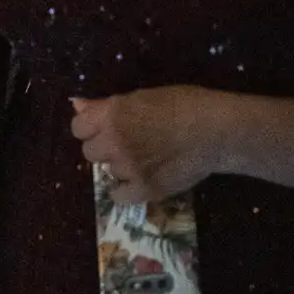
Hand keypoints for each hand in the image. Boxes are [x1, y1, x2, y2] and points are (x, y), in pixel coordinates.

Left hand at [71, 85, 229, 204]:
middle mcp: (113, 141)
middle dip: (105, 148)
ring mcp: (128, 167)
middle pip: (90, 152)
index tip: (105, 129)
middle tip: (128, 144)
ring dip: (121, 167)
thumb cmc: (184, 105)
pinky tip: (141, 181)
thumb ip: (105, 106)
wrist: (218, 131)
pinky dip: (128, 190)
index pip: (78, 128)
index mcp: (111, 115)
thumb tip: (76, 105)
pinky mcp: (145, 189)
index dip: (91, 128)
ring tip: (147, 159)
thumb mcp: (141, 97)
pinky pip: (119, 196)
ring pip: (108, 172)